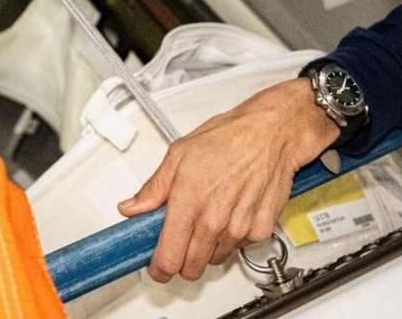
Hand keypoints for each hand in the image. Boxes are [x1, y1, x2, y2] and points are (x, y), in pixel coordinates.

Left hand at [119, 78, 340, 282]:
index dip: (159, 269)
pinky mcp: (261, 229)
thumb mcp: (179, 155)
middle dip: (182, 261)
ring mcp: (239, 228)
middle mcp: (214, 221)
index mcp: (188, 203)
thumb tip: (131, 208)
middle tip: (180, 242)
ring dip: (208, 248)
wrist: (270, 133)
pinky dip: (233, 237)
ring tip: (209, 218)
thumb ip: (153, 188)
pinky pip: (240, 247)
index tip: (156, 266)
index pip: (168, 259)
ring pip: (215, 259)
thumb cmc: (228, 138)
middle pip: (191, 268)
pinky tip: (232, 213)